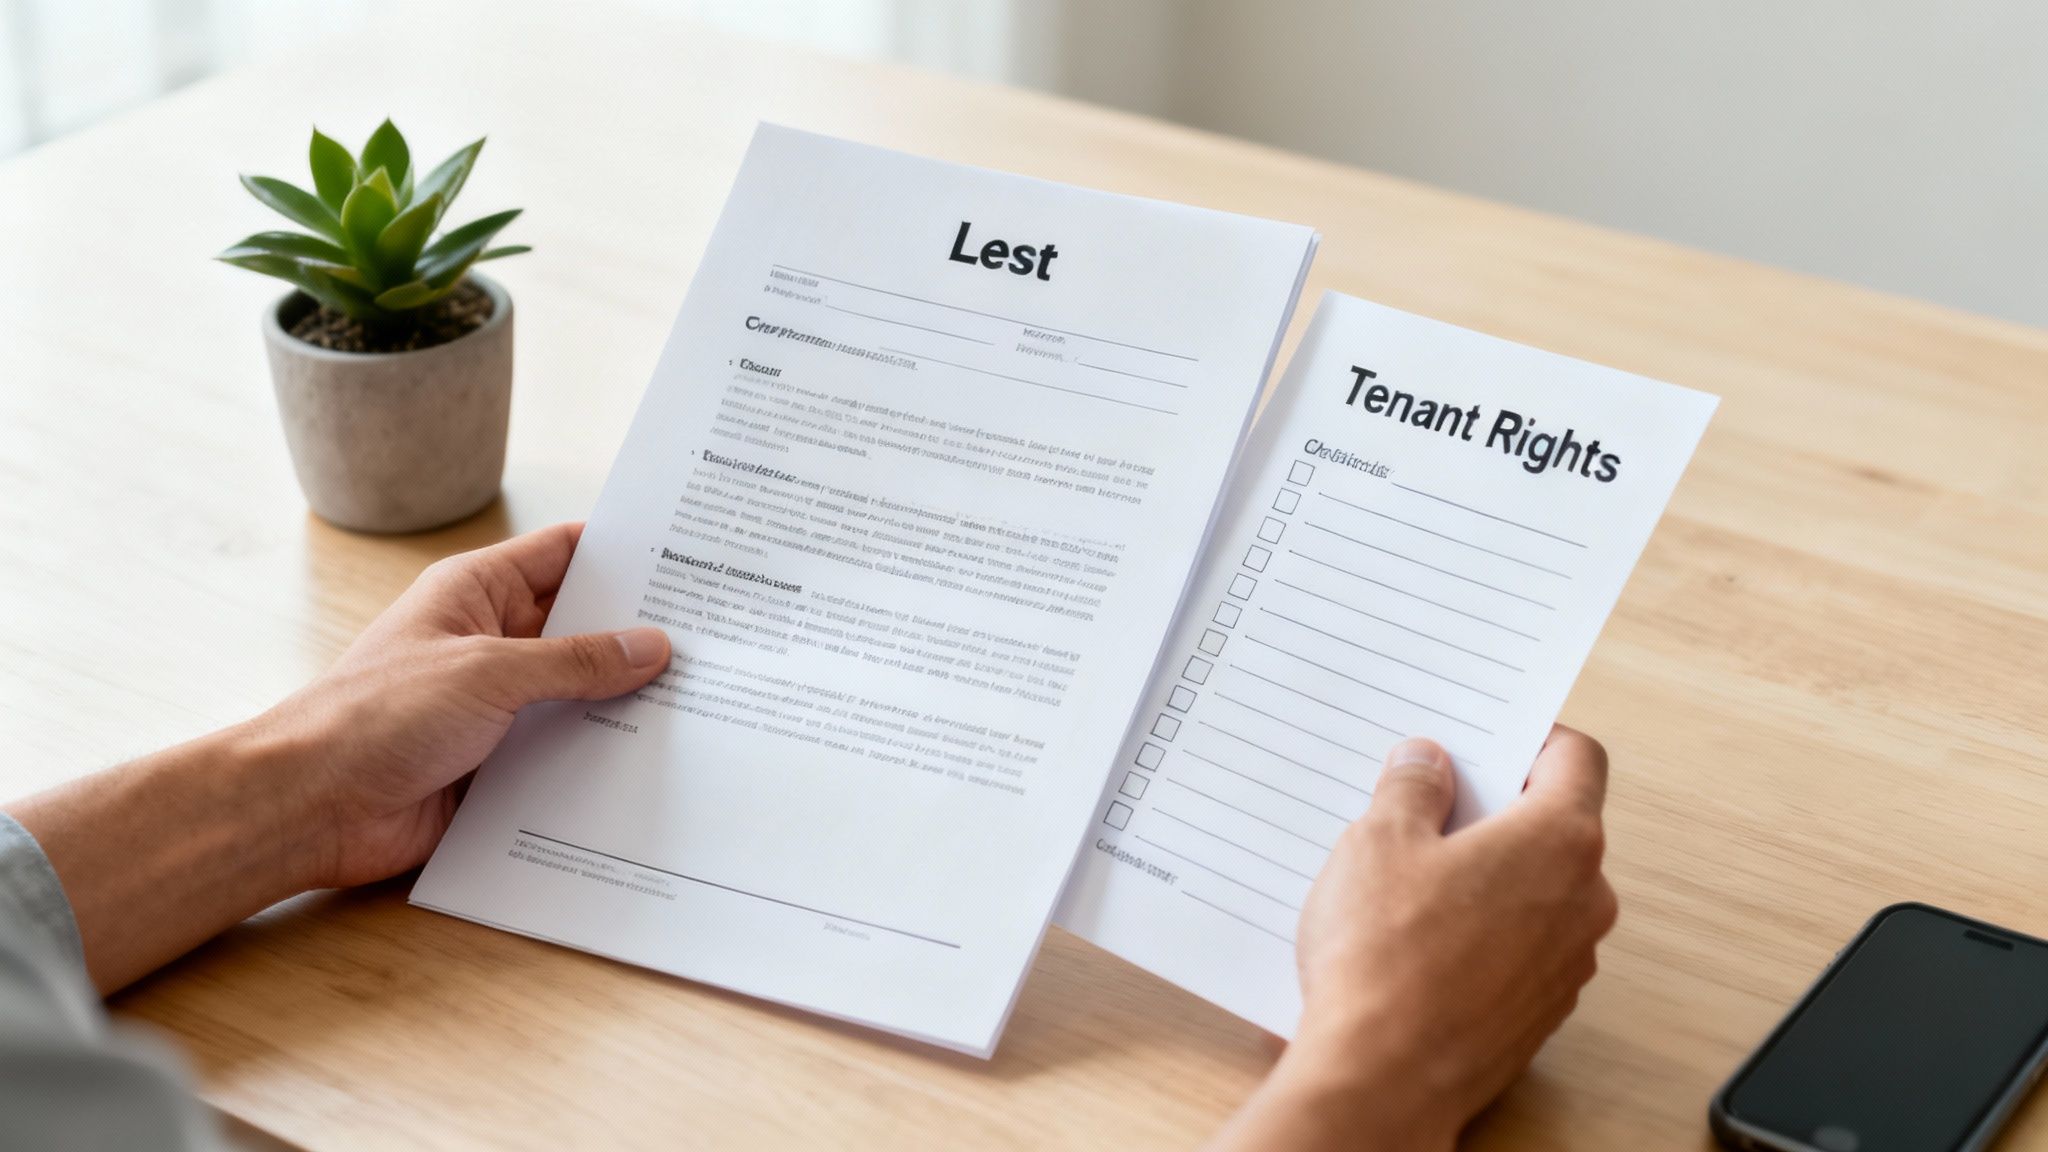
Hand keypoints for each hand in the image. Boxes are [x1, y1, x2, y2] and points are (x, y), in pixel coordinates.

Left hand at [265, 522, 672, 887]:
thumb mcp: (487, 673)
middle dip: (641, 634)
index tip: (692, 556)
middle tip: (720, 638)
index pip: (566, 553)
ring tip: (706, 703)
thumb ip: (573, 661)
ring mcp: (496, 706)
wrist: (309, 808)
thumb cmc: (375, 717)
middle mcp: (491, 643)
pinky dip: (602, 758)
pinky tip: (657, 765)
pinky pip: (564, 754)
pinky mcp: (498, 765)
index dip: (625, 552)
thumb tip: (651, 646)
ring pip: (580, 695)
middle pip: (583, 627)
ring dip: (626, 704)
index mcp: (477, 593)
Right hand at [1212, 727, 1616, 1150]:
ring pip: (1535, 890)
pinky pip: (1519, 946)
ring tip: (1405, 880)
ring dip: (1485, 874)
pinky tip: (1414, 940)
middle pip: (1554, 825)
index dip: (1533, 737)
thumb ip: (1411, 788)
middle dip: (1493, 809)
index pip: (1578, 758)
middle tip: (1423, 807)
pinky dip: (1480, 931)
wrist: (1383, 1078)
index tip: (1489, 739)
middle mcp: (1583, 900)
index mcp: (1559, 840)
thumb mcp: (1378, 841)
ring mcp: (1567, 963)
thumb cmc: (1386, 959)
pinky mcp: (1539, 1010)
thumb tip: (1427, 764)